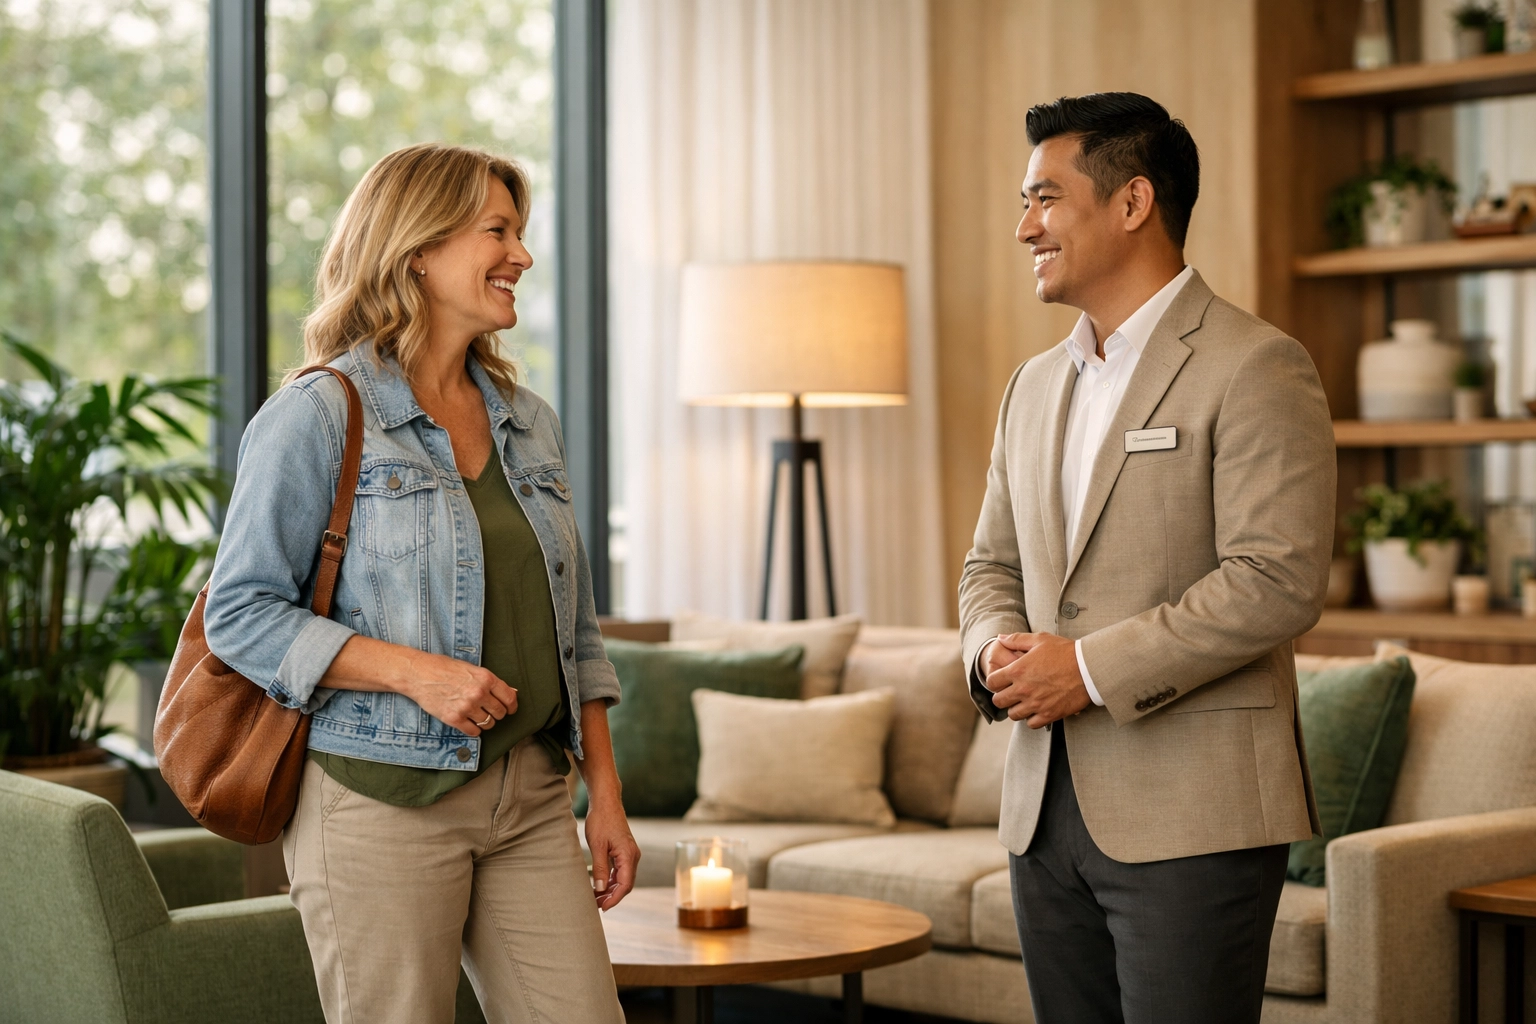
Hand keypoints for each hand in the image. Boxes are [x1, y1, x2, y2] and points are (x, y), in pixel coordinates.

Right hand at [400, 649, 517, 736]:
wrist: (419, 674)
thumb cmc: (443, 668)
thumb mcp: (471, 669)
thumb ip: (489, 682)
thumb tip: (510, 693)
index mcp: (485, 678)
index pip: (509, 698)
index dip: (512, 706)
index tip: (510, 709)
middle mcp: (478, 693)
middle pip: (500, 713)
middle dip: (497, 714)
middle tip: (489, 711)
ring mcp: (466, 707)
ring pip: (488, 724)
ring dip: (485, 722)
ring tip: (476, 715)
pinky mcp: (454, 718)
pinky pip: (473, 731)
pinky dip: (473, 729)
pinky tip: (468, 722)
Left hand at [584, 794, 639, 911]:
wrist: (606, 802)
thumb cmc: (601, 820)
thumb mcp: (597, 846)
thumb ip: (599, 868)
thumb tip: (599, 889)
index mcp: (628, 855)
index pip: (625, 884)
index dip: (614, 898)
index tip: (603, 908)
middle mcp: (633, 856)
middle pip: (626, 884)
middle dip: (612, 896)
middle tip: (596, 905)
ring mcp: (629, 854)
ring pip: (623, 878)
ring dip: (611, 889)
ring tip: (595, 898)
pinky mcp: (624, 851)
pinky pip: (620, 871)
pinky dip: (611, 880)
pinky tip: (600, 885)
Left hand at [986, 632, 1090, 728]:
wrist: (1089, 667)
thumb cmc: (1065, 651)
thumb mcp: (1040, 639)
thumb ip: (1016, 639)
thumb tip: (999, 638)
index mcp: (1017, 670)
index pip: (991, 682)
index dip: (994, 681)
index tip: (1002, 680)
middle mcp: (1023, 689)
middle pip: (998, 701)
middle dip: (1002, 696)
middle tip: (1011, 692)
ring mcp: (1036, 704)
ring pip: (1013, 715)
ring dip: (1016, 708)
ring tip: (1024, 701)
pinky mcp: (1049, 714)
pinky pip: (1031, 724)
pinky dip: (1032, 718)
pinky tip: (1037, 709)